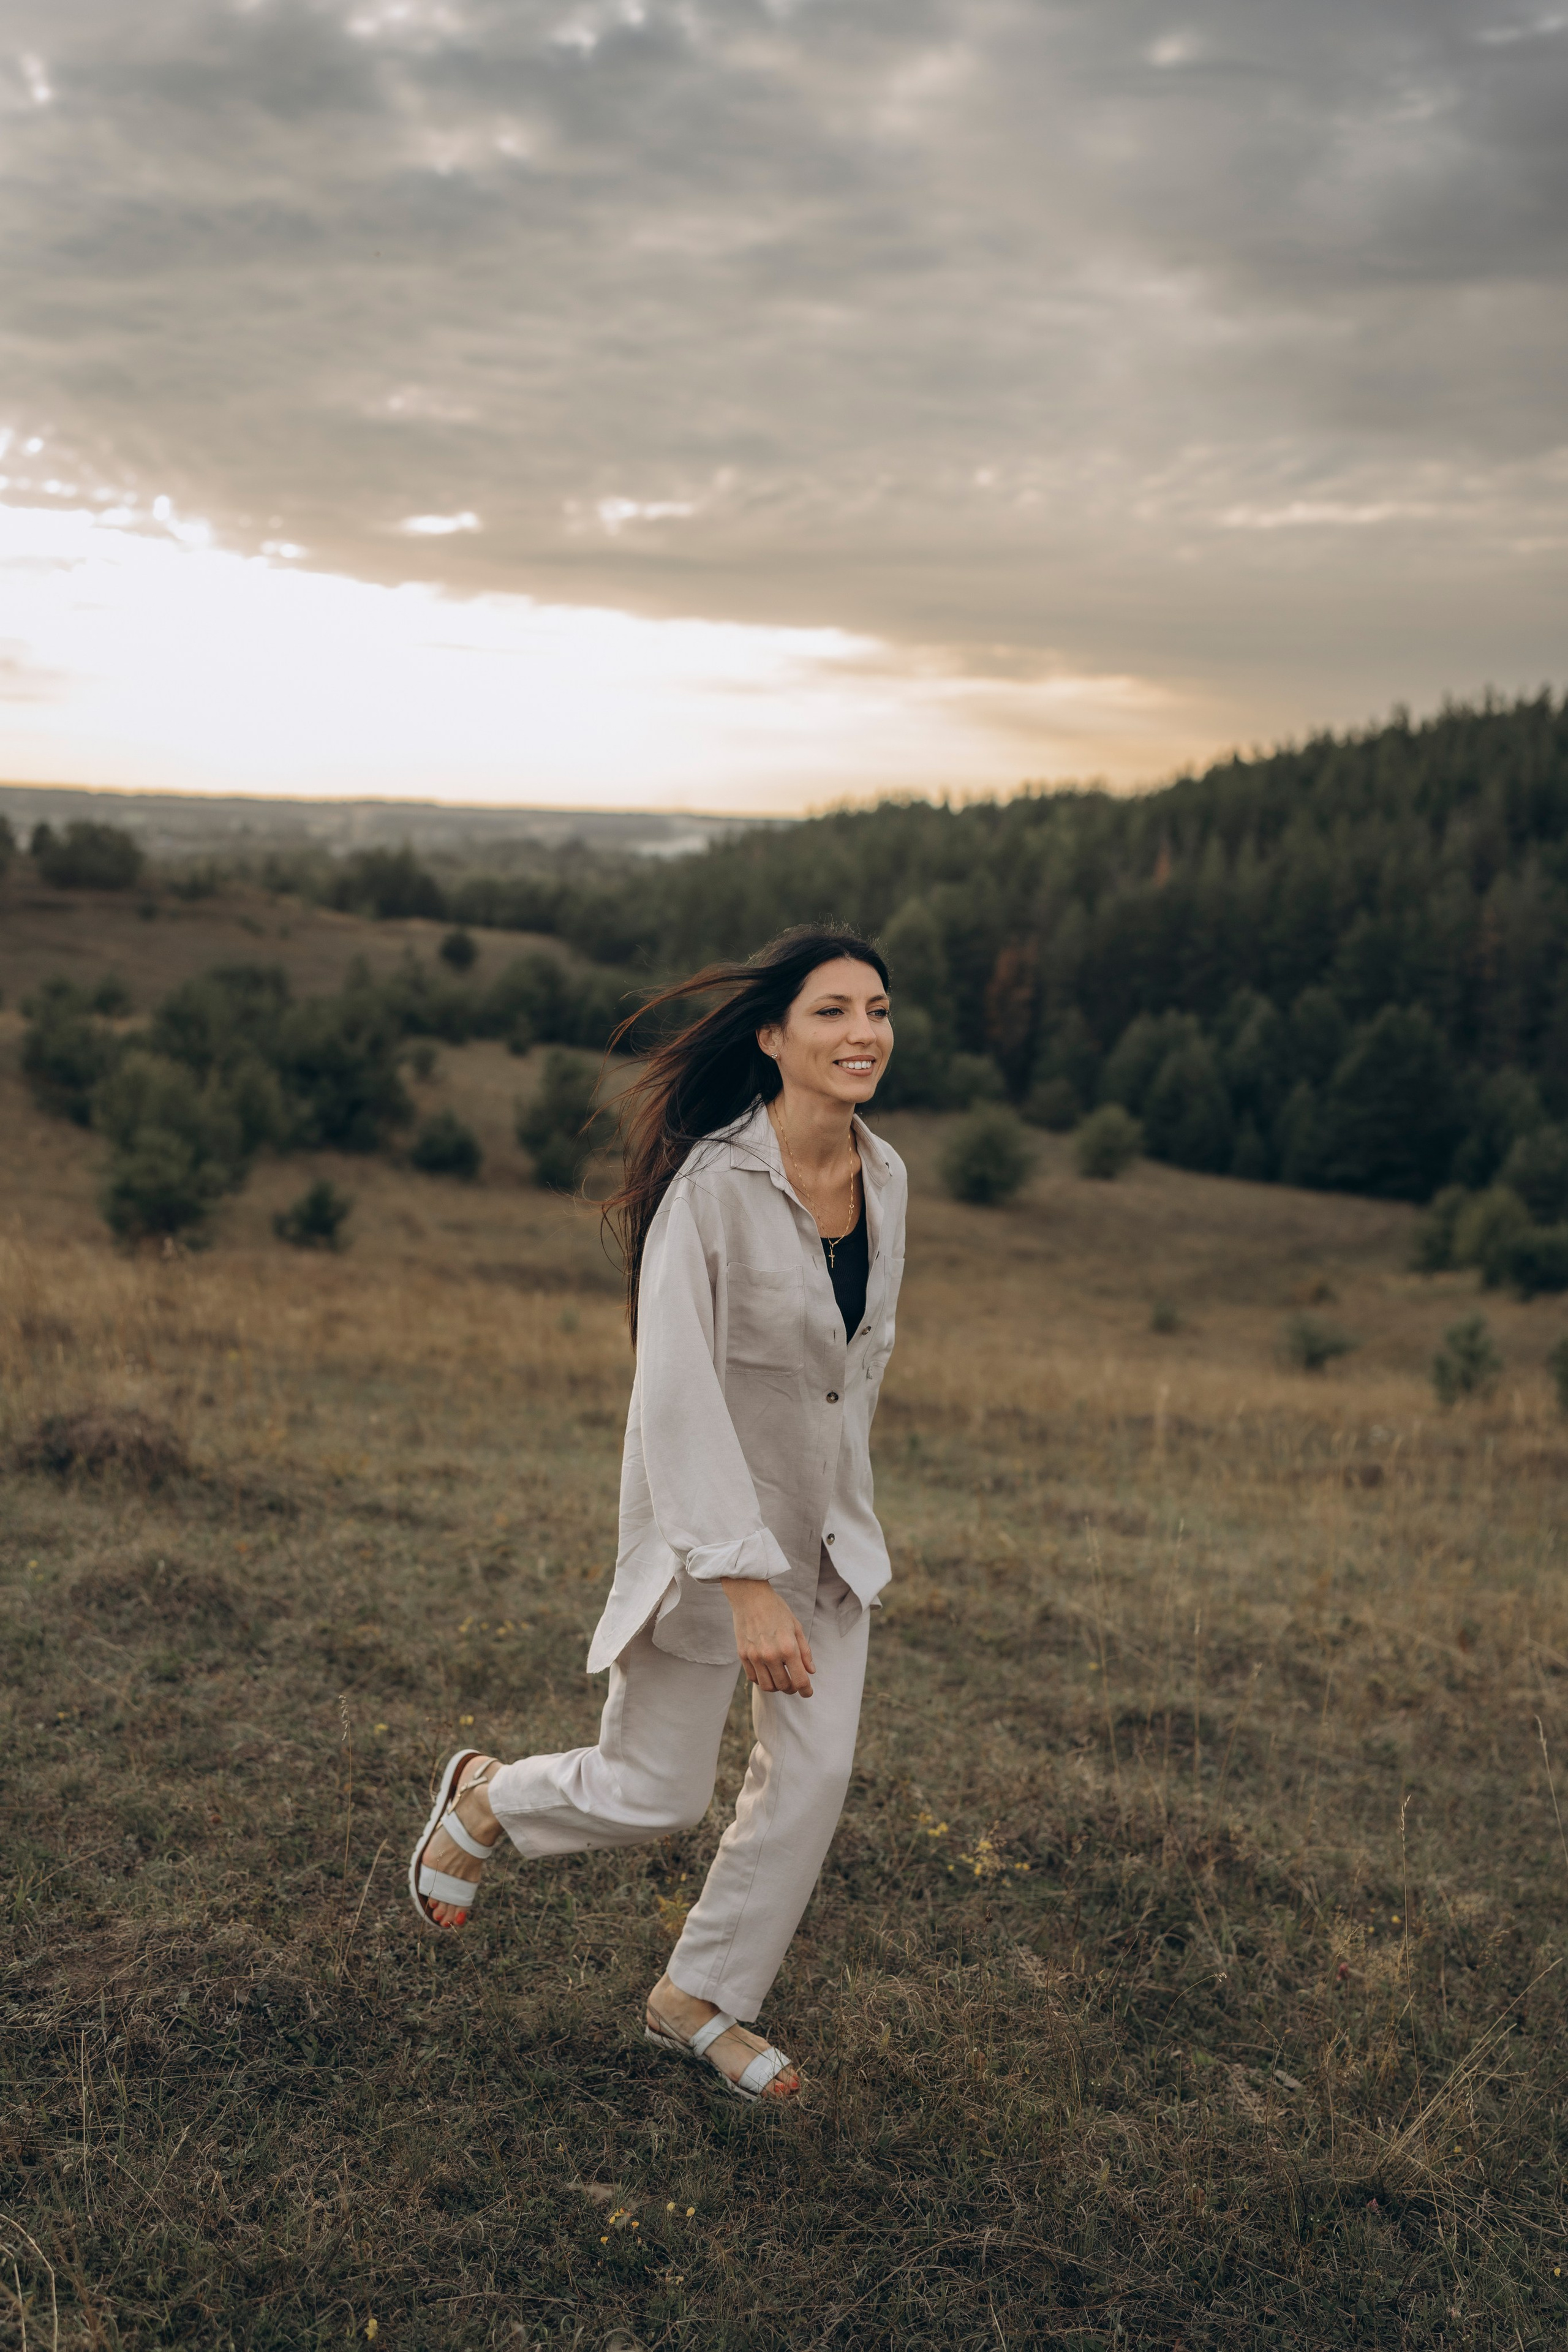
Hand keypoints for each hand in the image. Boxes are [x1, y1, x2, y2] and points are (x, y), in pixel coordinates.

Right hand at [719, 1577, 815, 1696]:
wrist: (750, 1596)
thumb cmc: (776, 1609)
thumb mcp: (796, 1627)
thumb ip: (805, 1651)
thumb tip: (811, 1671)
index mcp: (788, 1648)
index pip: (800, 1680)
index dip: (807, 1691)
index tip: (808, 1692)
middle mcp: (771, 1655)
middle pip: (784, 1686)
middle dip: (792, 1688)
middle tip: (795, 1683)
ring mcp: (755, 1656)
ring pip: (767, 1686)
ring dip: (777, 1687)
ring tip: (781, 1679)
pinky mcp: (743, 1655)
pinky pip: (753, 1678)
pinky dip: (762, 1680)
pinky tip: (767, 1672)